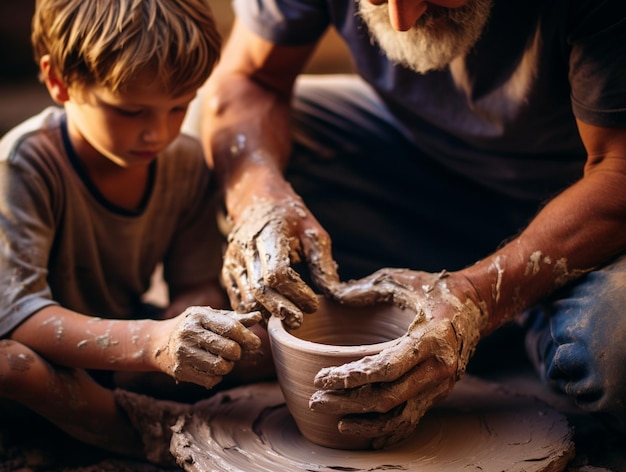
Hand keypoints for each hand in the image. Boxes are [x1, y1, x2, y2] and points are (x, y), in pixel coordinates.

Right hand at [154, 306, 262, 388]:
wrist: (158, 342)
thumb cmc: (191, 326)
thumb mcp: (210, 317)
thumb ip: (234, 319)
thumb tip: (258, 317)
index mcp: (199, 316)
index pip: (231, 328)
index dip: (247, 337)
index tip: (255, 343)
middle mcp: (189, 333)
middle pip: (230, 349)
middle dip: (237, 353)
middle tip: (233, 351)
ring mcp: (183, 353)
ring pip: (222, 367)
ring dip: (228, 366)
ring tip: (222, 359)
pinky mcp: (180, 371)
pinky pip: (211, 380)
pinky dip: (216, 377)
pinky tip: (210, 368)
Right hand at [221, 199, 339, 327]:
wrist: (256, 200)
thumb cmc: (290, 217)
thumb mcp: (312, 232)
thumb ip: (322, 263)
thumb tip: (335, 295)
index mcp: (268, 235)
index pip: (278, 273)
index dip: (296, 294)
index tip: (314, 304)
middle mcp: (244, 248)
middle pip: (260, 290)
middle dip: (282, 309)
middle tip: (300, 321)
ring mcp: (232, 261)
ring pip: (247, 298)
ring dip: (268, 314)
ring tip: (288, 320)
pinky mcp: (228, 271)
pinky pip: (238, 299)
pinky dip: (255, 312)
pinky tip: (273, 315)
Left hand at [310, 269, 487, 448]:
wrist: (476, 305)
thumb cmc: (434, 289)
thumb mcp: (401, 280)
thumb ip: (366, 289)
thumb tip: (331, 295)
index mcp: (430, 338)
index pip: (386, 368)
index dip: (352, 377)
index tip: (322, 377)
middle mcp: (438, 367)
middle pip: (388, 398)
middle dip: (348, 403)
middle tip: (317, 400)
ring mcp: (441, 385)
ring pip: (400, 416)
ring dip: (365, 422)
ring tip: (335, 420)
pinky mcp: (439, 393)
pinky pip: (413, 419)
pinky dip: (389, 431)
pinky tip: (366, 434)